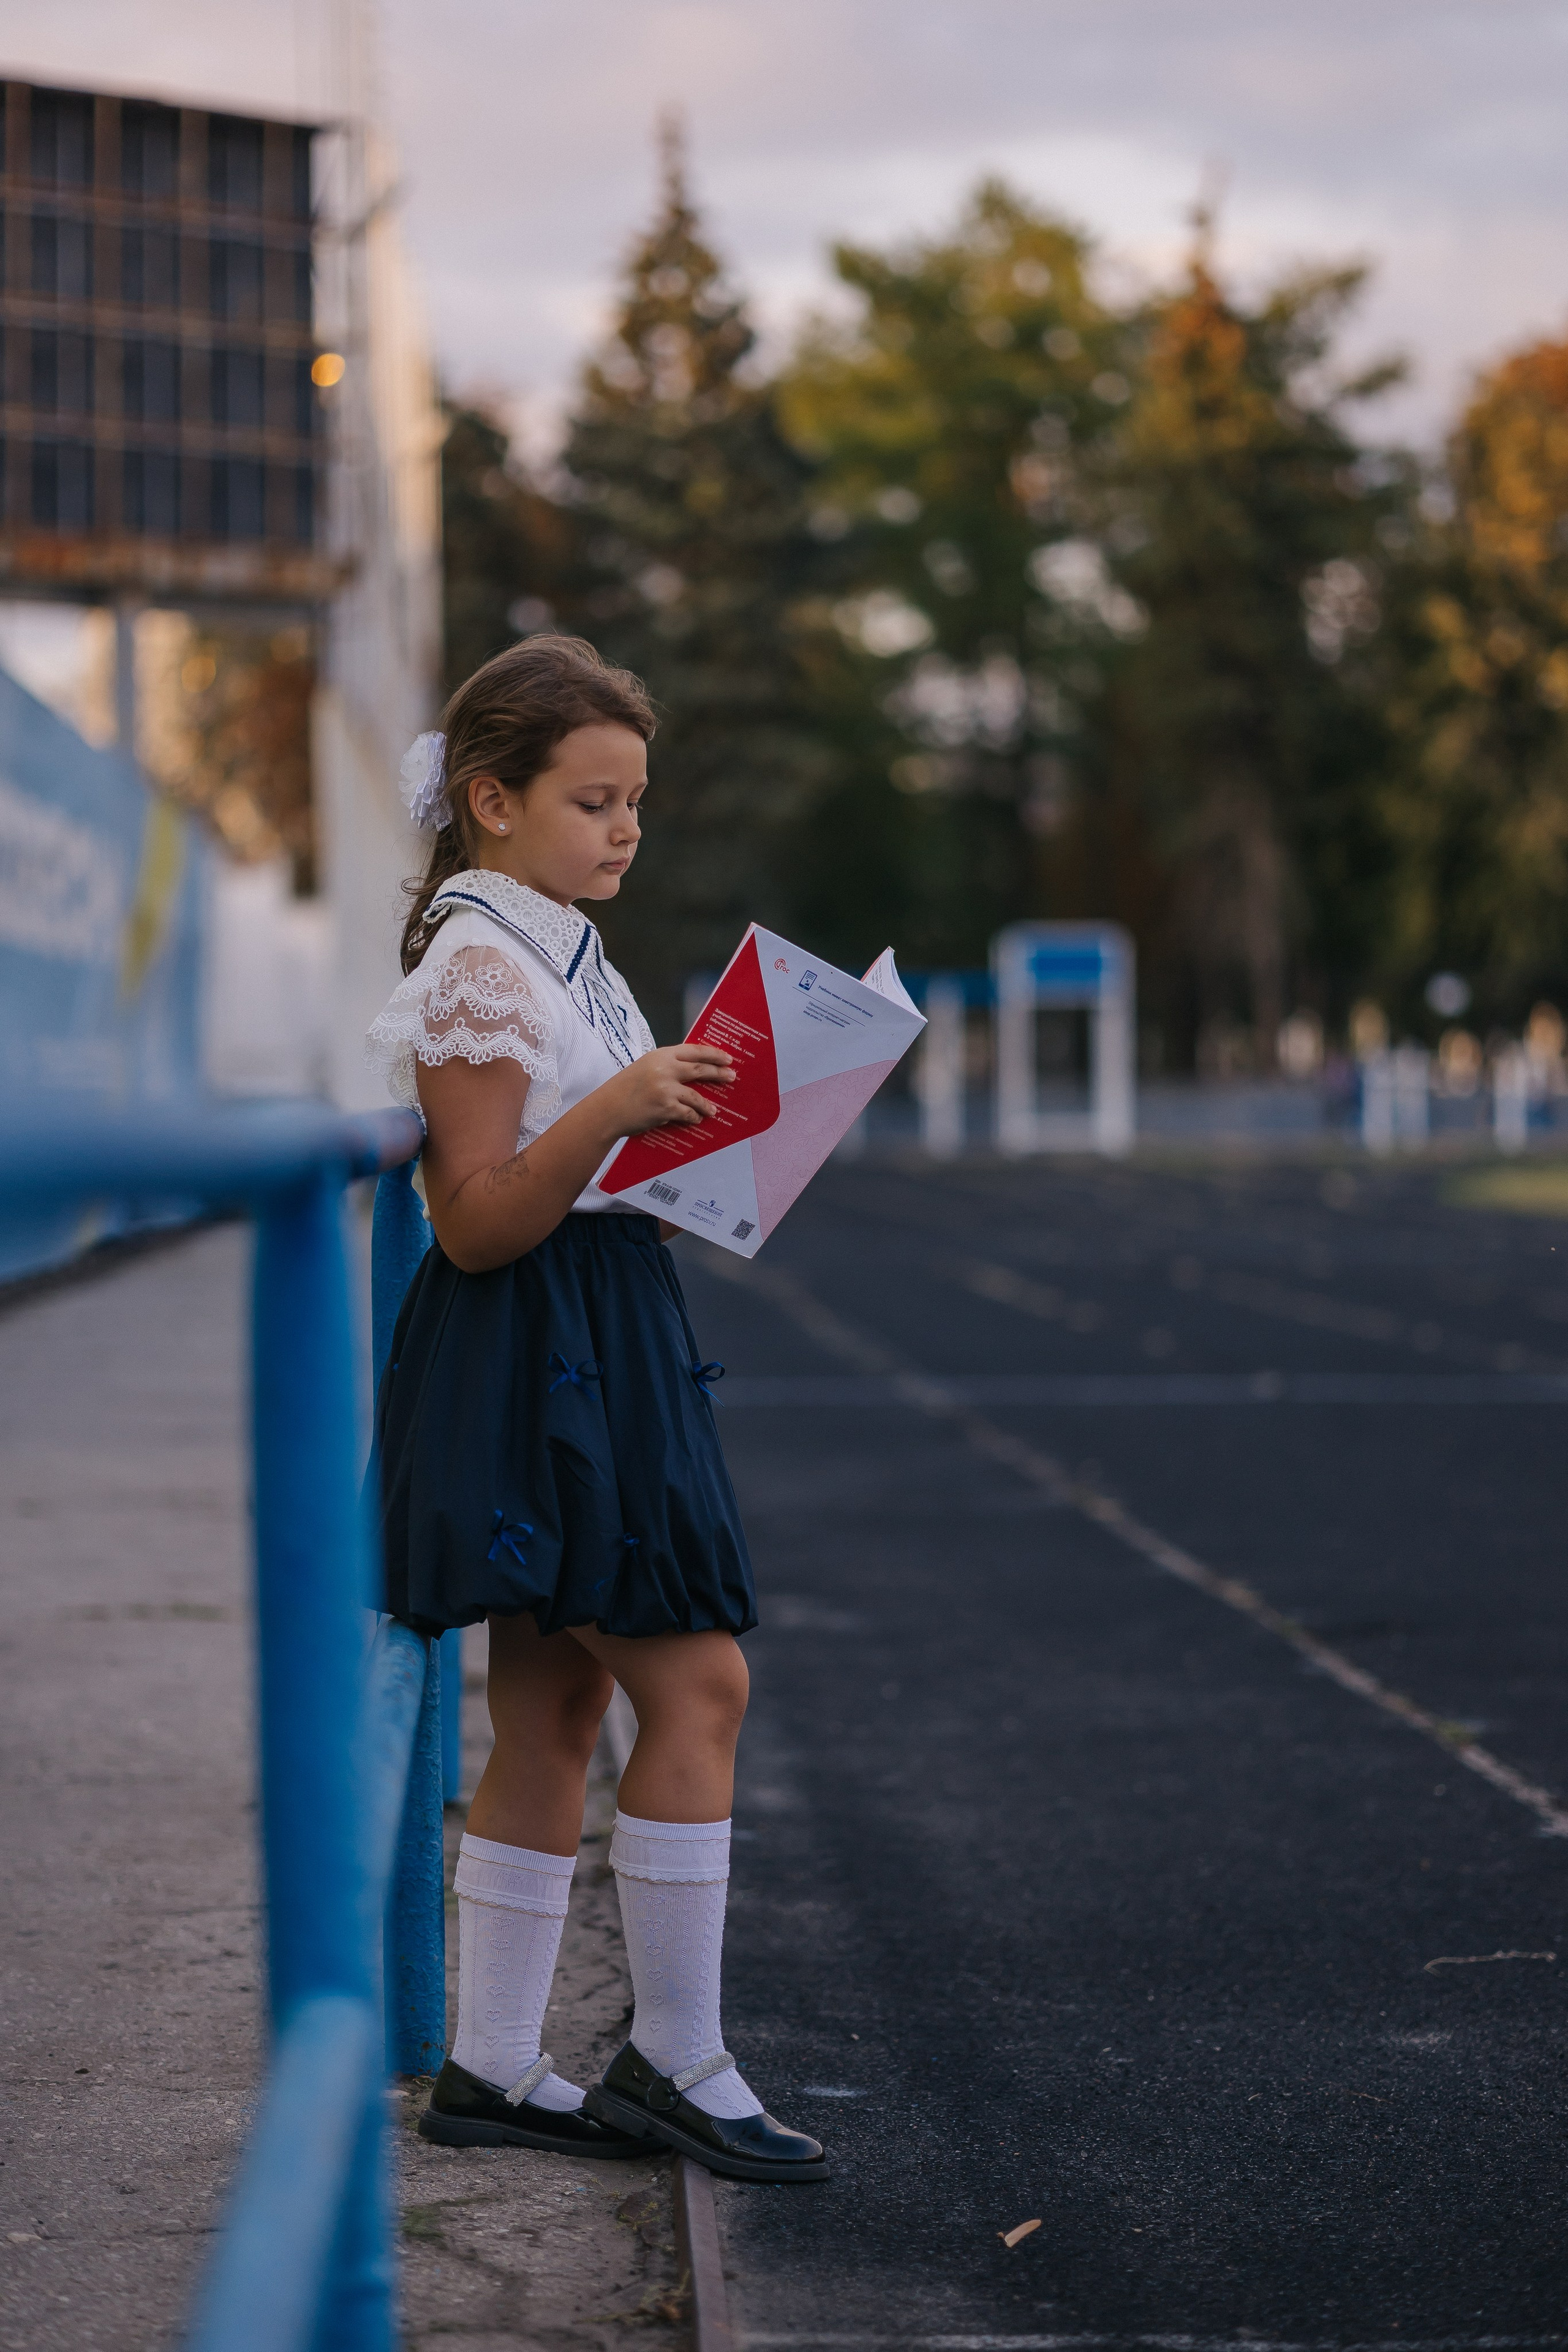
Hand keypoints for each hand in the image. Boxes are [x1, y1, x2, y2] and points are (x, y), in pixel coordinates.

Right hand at [606, 1044, 735, 1134]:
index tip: (727, 1058)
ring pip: (696, 1096)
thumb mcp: (644, 1067)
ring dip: (707, 1105)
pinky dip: (694, 1117)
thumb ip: (666, 1065)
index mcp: (660, 1055)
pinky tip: (697, 1119)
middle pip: (700, 1069)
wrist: (607, 1109)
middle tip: (731, 1077)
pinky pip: (688, 1113)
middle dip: (719, 1073)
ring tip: (713, 1110)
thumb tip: (692, 1069)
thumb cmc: (624, 1089)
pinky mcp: (665, 1108)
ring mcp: (666, 1089)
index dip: (713, 1054)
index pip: (694, 1050)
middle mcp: (664, 1069)